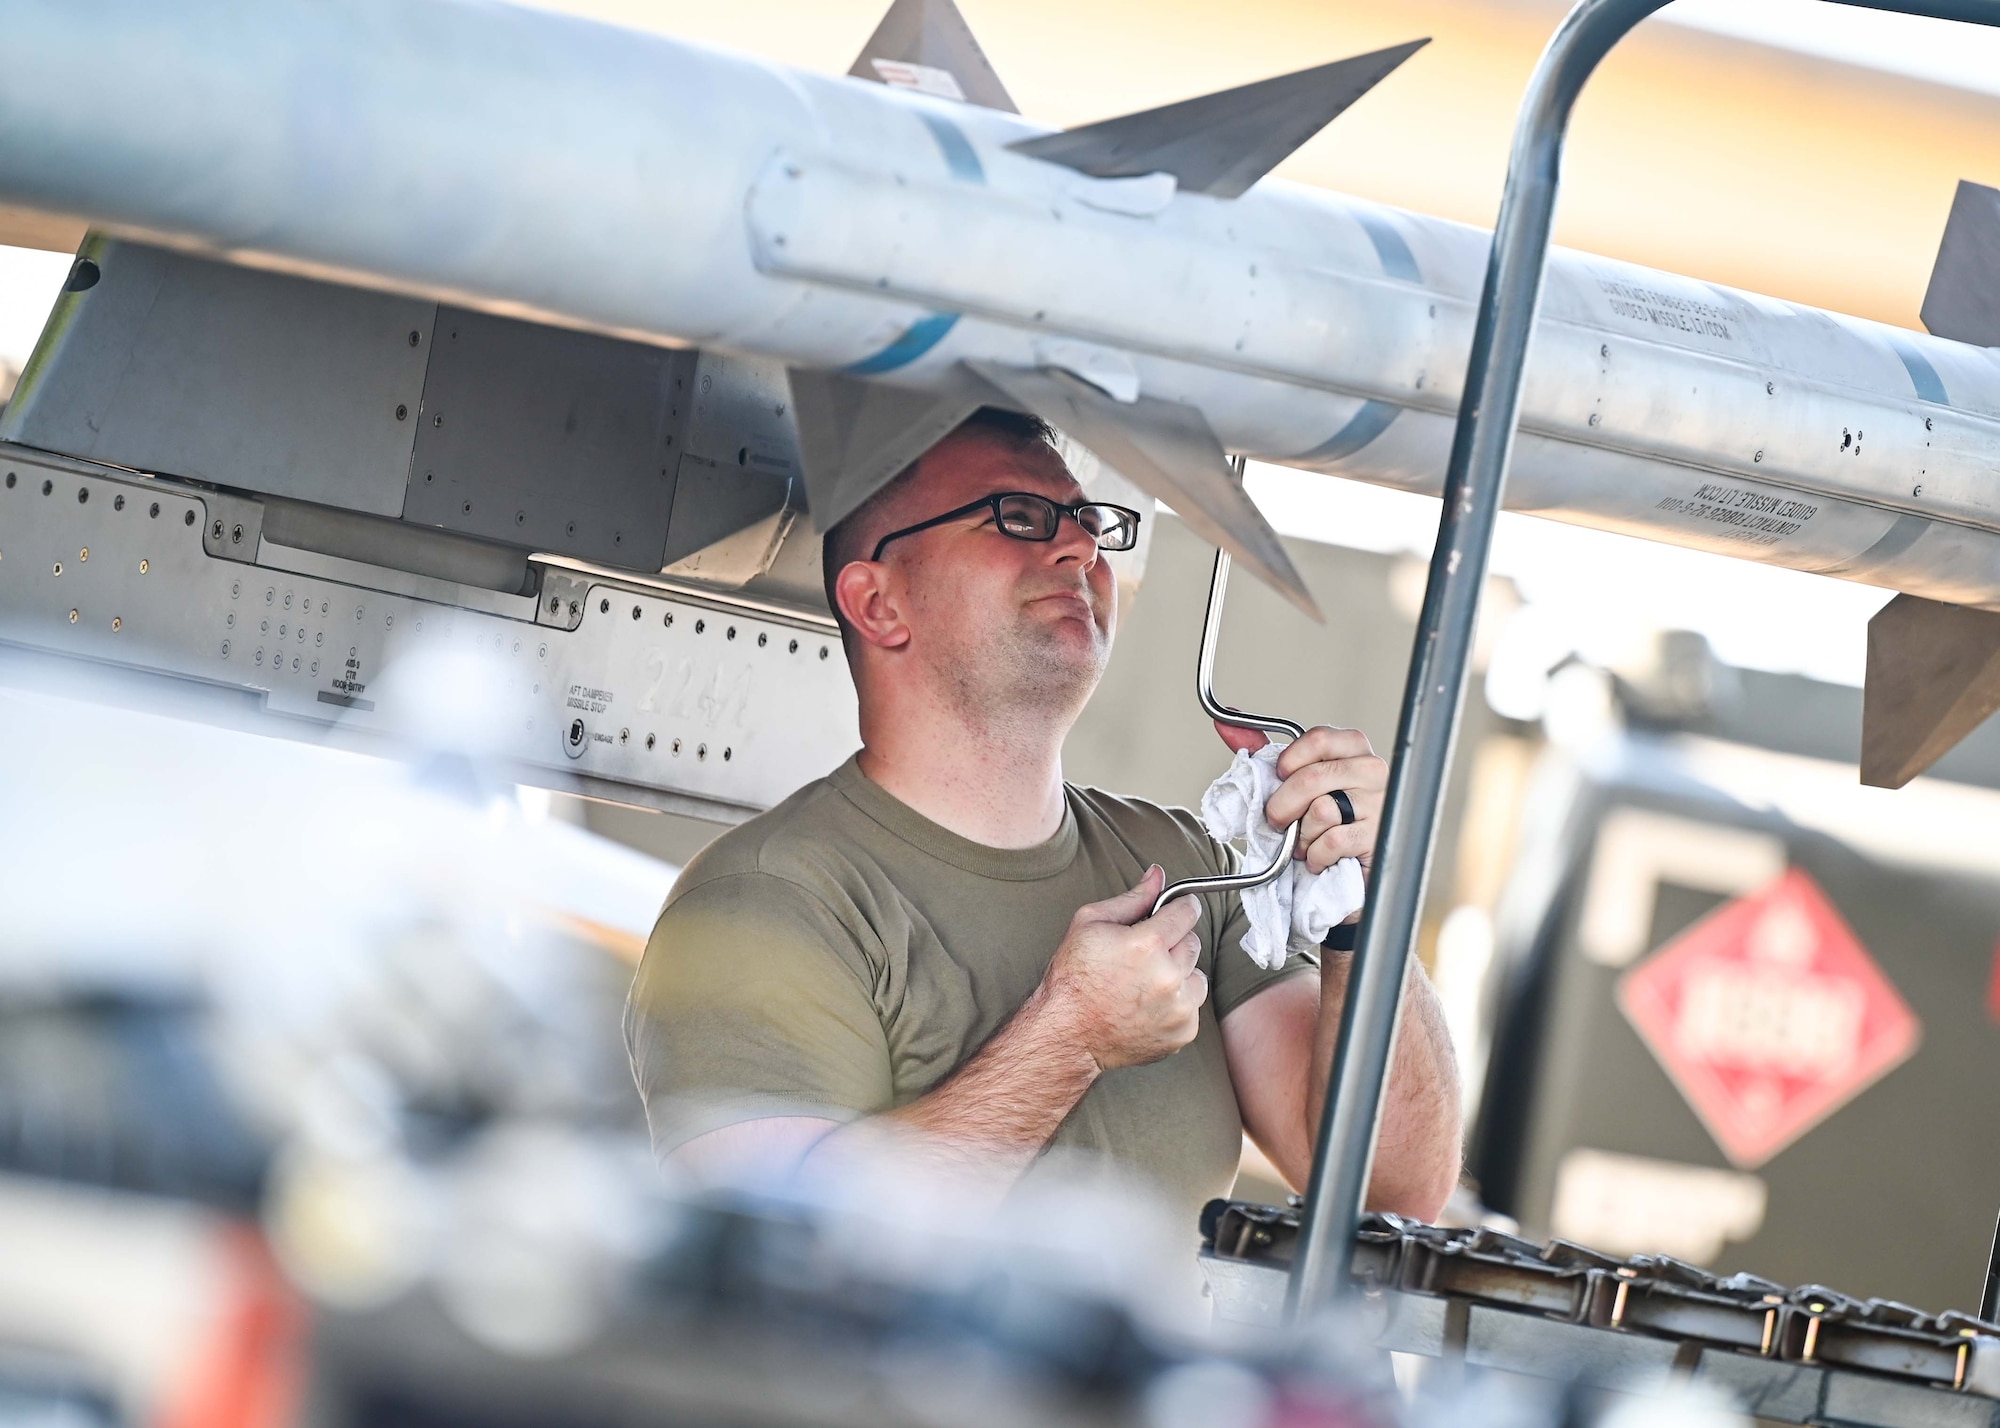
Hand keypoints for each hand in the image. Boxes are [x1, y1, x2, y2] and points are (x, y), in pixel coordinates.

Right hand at [1038, 865, 1206, 1070]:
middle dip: (1172, 944)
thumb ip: (1132, 898)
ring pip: (1196, 976)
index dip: (1179, 908)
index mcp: (1147, 945)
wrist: (1067, 1034)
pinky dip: (1176, 1004)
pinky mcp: (1183, 1031)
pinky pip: (1193, 1006)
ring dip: (1178, 975)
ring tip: (1144, 983)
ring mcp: (1178, 1008)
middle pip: (1192, 943)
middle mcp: (1168, 977)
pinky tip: (1147, 1006)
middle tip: (1143, 955)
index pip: (1188, 912)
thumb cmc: (1073, 978)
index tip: (1174, 912)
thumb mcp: (1091, 923)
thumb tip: (1157, 875)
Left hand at [1216, 721, 1387, 874]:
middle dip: (1283, 807)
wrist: (1351, 865)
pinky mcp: (1377, 837)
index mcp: (1353, 748)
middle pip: (1311, 778)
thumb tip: (1225, 722)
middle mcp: (1371, 771)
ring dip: (1303, 836)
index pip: (1318, 738)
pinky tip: (1321, 856)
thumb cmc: (1323, 815)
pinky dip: (1316, 855)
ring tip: (1309, 841)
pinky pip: (1332, 841)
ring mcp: (1379, 803)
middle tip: (1280, 821)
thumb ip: (1264, 750)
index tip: (1280, 779)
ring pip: (1321, 811)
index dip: (1288, 762)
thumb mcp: (1296, 777)